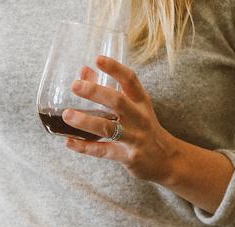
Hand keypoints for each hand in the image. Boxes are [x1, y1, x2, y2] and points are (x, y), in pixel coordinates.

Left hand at [61, 56, 182, 183]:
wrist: (167, 159)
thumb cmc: (144, 127)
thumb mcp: (134, 106)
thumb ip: (109, 88)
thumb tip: (83, 70)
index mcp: (141, 102)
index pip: (130, 80)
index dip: (115, 68)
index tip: (98, 58)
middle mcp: (140, 118)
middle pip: (118, 101)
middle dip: (95, 92)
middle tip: (75, 85)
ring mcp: (134, 138)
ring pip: (108, 128)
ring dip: (86, 121)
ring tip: (67, 115)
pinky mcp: (127, 156)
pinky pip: (103, 151)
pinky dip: (85, 147)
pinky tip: (69, 142)